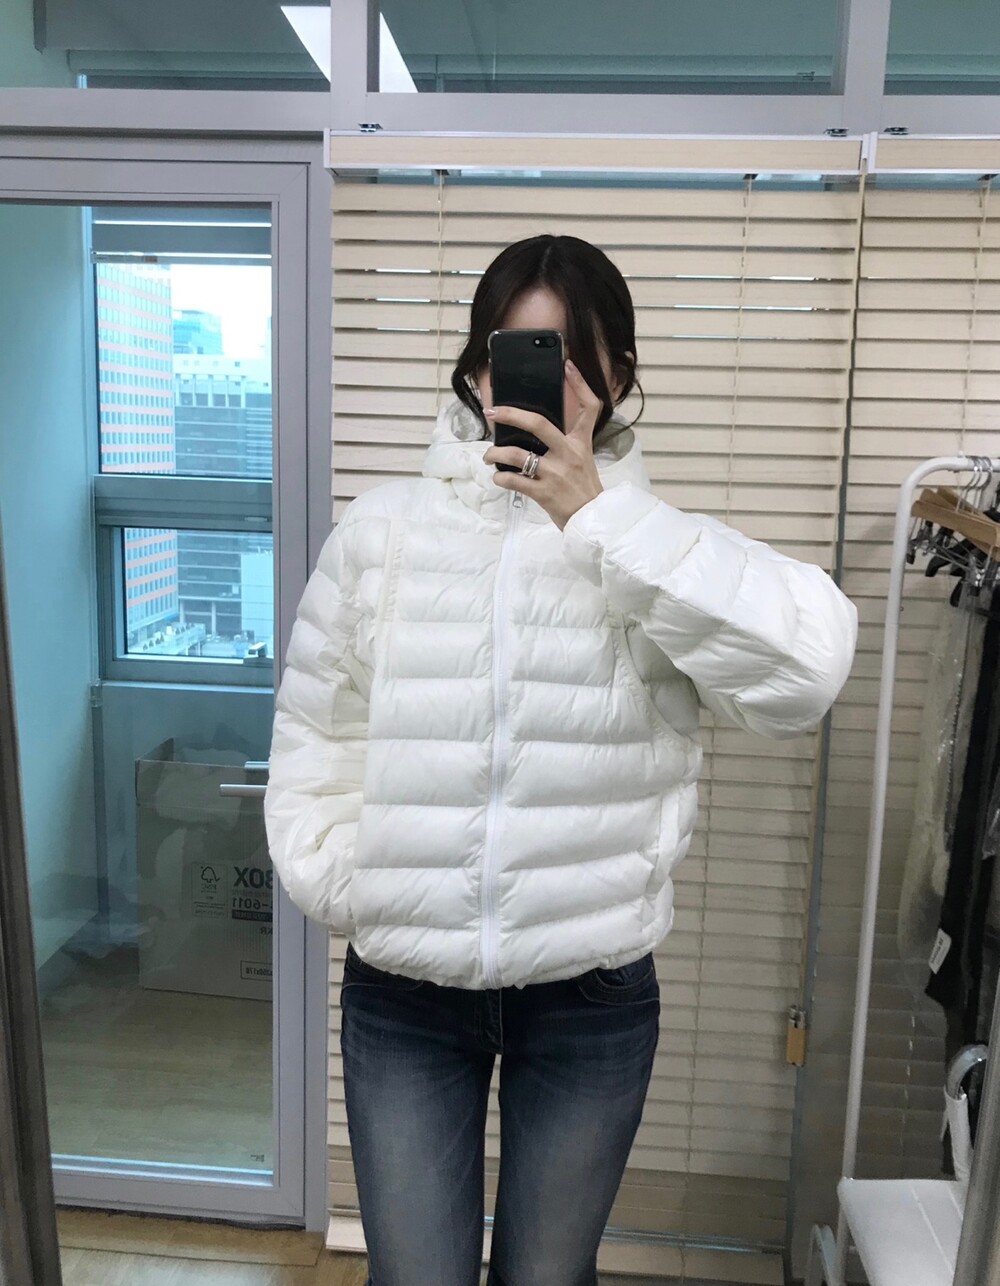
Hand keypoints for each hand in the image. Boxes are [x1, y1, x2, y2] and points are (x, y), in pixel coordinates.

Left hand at [483, 360, 604, 530]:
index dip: (580, 384)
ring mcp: (555, 473)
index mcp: (580, 443)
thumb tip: (530, 431)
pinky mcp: (544, 493)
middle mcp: (568, 454)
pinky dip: (501, 478)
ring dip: (496, 454)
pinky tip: (499, 478)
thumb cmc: (582, 489)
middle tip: (492, 412)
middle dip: (510, 414)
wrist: (591, 520)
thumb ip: (563, 444)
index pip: (589, 408)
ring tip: (489, 456)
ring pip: (517, 455)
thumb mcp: (582, 460)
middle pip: (538, 424)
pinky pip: (514, 481)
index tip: (568, 365)